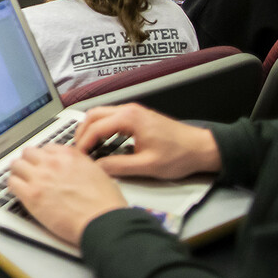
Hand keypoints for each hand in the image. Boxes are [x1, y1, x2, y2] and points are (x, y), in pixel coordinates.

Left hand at [8, 144, 126, 245]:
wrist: (101, 222)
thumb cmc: (104, 203)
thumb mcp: (97, 171)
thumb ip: (82, 164)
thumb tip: (76, 167)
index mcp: (68, 155)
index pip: (46, 148)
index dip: (44, 157)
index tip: (42, 163)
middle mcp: (52, 162)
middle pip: (28, 153)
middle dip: (28, 161)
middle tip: (28, 169)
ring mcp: (40, 177)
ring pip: (16, 165)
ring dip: (18, 171)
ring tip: (19, 178)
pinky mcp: (32, 196)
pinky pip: (12, 183)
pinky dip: (13, 185)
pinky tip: (17, 190)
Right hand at [74, 104, 220, 180]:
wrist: (200, 148)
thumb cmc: (178, 155)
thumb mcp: (147, 166)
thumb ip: (119, 166)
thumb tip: (98, 168)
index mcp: (129, 118)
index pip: (96, 127)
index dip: (83, 143)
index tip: (78, 158)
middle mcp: (129, 109)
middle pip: (94, 114)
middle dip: (82, 132)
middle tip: (78, 152)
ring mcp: (133, 111)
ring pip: (102, 114)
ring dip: (91, 129)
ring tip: (86, 149)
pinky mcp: (137, 116)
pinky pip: (111, 117)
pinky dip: (101, 128)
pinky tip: (101, 143)